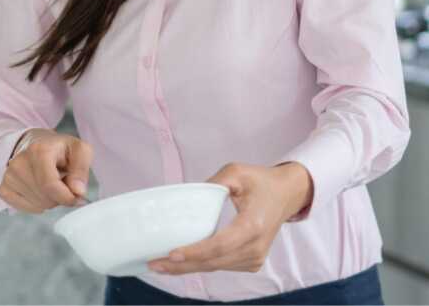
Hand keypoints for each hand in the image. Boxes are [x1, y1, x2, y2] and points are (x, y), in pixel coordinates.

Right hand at [0, 128, 92, 212]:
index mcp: (38, 150)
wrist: (35, 143)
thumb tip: (77, 191)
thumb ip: (82, 169)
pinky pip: (24, 208)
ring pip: (36, 204)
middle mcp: (19, 162)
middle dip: (59, 197)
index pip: (50, 186)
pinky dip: (36, 205)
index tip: (76, 195)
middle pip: (45, 198)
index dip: (67, 196)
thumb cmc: (59, 149)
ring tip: (50, 183)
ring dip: (49, 200)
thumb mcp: (79, 150)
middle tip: (62, 182)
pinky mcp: (3, 187)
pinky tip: (39, 190)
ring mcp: (8, 175)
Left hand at [148, 162, 313, 274]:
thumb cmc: (261, 181)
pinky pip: (222, 265)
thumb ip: (213, 184)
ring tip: (160, 265)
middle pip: (214, 261)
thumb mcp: (236, 172)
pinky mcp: (253, 261)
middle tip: (154, 264)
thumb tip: (186, 197)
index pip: (219, 245)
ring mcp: (256, 257)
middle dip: (182, 265)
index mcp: (253, 226)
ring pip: (216, 267)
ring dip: (188, 267)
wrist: (287, 194)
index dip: (195, 252)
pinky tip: (181, 262)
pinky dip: (202, 264)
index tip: (172, 254)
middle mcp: (256, 247)